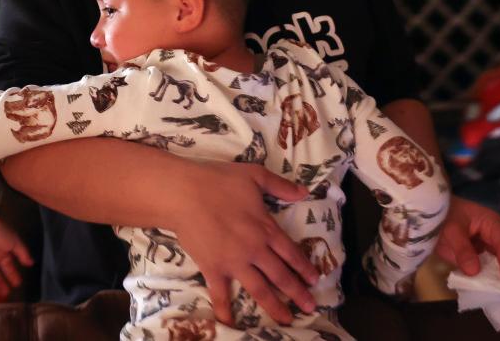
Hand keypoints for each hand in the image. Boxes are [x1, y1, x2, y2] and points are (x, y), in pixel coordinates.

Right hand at [172, 162, 319, 326]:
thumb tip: (304, 192)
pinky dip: (225, 309)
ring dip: (274, 306)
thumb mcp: (255, 175)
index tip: (315, 280)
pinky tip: (230, 323)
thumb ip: (280, 186)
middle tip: (309, 307)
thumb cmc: (219, 181)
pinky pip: (221, 294)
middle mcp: (254, 249)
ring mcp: (234, 262)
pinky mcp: (213, 269)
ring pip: (259, 289)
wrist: (185, 193)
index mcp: (266, 228)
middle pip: (280, 275)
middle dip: (297, 292)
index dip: (305, 267)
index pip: (291, 253)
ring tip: (286, 320)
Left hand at [434, 195, 499, 281]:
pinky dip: (495, 280)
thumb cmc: (443, 215)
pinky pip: (492, 270)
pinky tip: (495, 292)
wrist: (430, 217)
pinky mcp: (482, 258)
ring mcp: (491, 248)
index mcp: (492, 224)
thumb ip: (463, 250)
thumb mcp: (451, 230)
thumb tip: (474, 271)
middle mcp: (496, 236)